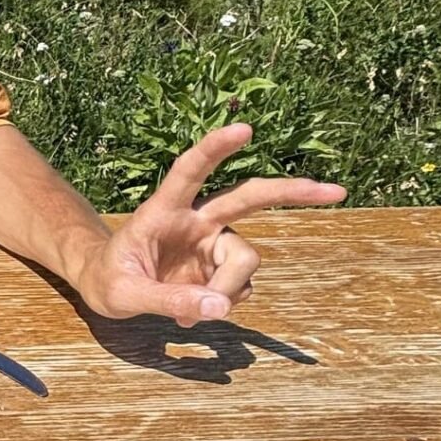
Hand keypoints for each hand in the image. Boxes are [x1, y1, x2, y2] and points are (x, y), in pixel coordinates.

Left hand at [76, 124, 345, 326]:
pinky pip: (240, 287)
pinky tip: (200, 310)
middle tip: (335, 191)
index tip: (244, 128)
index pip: (190, 170)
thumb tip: (219, 308)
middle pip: (250, 196)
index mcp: (165, 209)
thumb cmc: (108, 280)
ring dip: (231, 288)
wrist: (105, 287)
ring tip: (194, 312)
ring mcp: (213, 242)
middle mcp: (197, 219)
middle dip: (292, 192)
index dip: (215, 148)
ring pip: (246, 260)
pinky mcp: (220, 267)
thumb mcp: (123, 296)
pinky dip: (226, 302)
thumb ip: (167, 300)